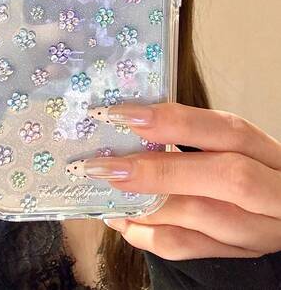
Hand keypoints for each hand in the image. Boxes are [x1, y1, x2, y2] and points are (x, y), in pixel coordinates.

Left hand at [66, 103, 280, 259]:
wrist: (280, 212)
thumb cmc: (251, 170)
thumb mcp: (236, 148)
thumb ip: (199, 137)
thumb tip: (135, 122)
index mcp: (268, 152)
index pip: (228, 131)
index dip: (175, 122)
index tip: (124, 115)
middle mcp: (273, 192)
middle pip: (225, 177)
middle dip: (158, 170)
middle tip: (106, 166)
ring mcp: (259, 229)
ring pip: (202, 217)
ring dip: (146, 206)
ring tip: (107, 192)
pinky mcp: (239, 255)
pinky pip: (190, 248)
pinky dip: (149, 235)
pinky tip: (124, 220)